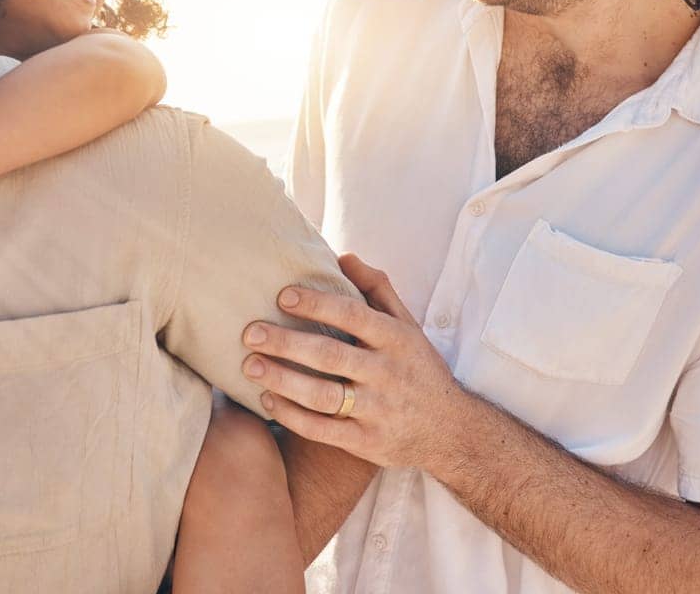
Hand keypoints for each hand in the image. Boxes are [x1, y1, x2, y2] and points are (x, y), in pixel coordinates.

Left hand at [241, 253, 465, 470]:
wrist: (450, 430)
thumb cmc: (417, 366)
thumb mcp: (407, 324)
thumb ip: (376, 288)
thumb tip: (343, 255)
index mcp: (395, 339)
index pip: (353, 315)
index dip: (317, 303)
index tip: (282, 294)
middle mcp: (387, 373)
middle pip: (330, 356)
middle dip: (286, 343)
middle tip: (250, 332)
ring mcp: (377, 411)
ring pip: (323, 395)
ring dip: (283, 380)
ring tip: (249, 366)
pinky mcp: (368, 444)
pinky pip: (323, 431)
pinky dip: (292, 416)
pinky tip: (267, 399)